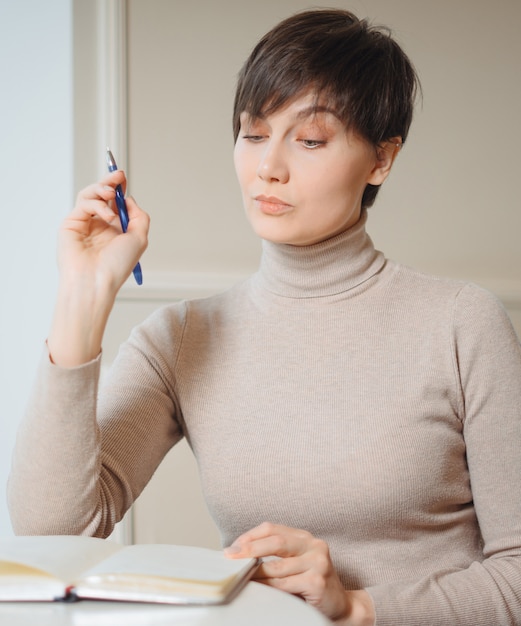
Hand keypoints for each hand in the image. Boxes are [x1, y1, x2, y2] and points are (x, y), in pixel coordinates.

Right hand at [58, 170, 148, 290]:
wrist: (96, 281)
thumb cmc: (117, 265)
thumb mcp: (139, 238)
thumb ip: (138, 216)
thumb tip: (129, 199)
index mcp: (115, 231)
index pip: (115, 204)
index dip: (119, 190)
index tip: (123, 179)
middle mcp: (99, 226)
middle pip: (101, 196)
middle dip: (110, 183)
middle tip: (118, 176)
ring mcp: (84, 224)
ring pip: (89, 195)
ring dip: (102, 189)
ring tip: (111, 194)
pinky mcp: (71, 223)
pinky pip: (83, 203)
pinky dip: (97, 204)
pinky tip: (107, 216)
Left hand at [224, 522, 373, 624]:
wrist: (341, 606)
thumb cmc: (312, 584)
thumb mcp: (295, 563)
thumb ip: (275, 555)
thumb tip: (240, 554)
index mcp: (305, 537)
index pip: (272, 528)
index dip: (250, 536)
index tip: (233, 547)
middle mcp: (314, 545)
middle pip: (275, 541)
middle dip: (249, 549)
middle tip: (230, 557)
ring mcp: (318, 563)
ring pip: (277, 566)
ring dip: (255, 572)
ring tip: (241, 575)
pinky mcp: (317, 582)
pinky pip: (284, 584)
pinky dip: (268, 586)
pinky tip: (259, 588)